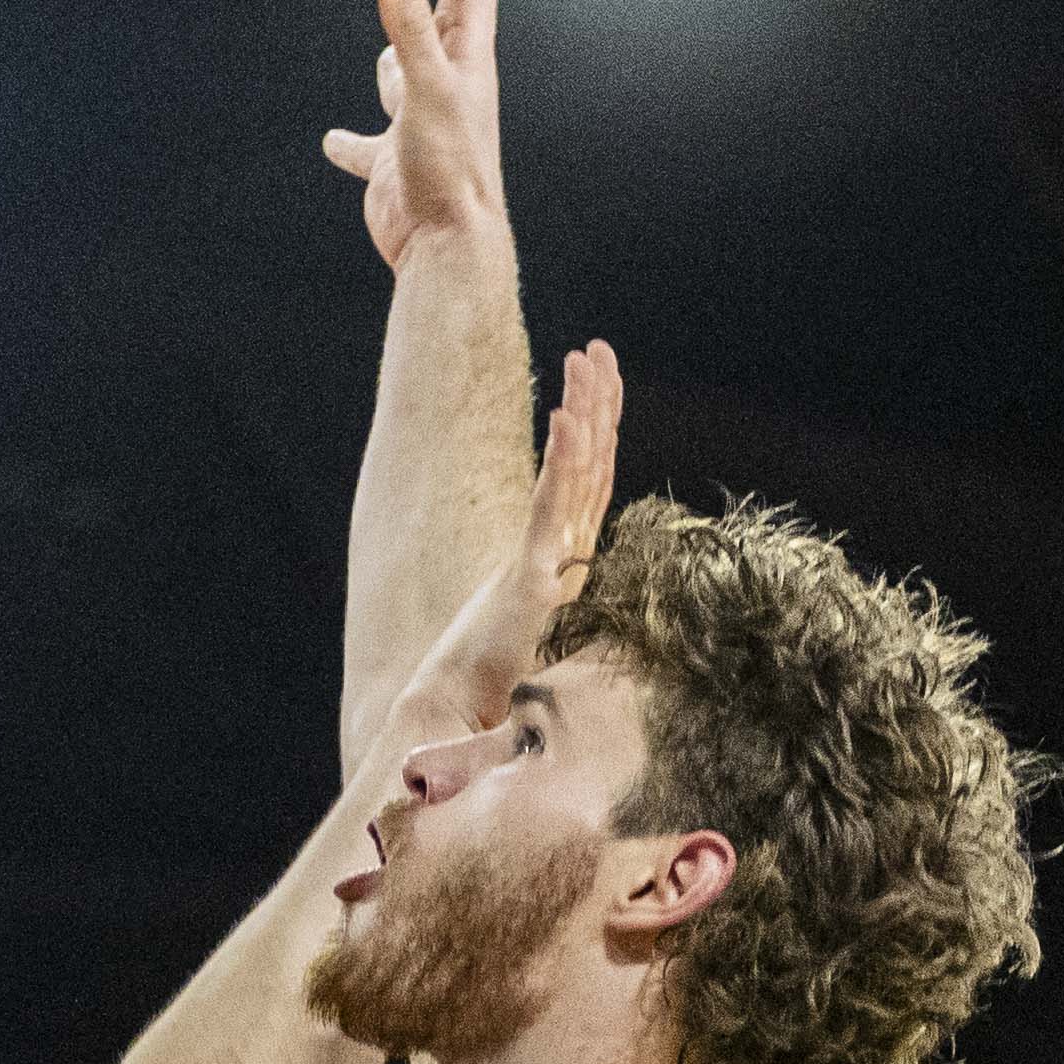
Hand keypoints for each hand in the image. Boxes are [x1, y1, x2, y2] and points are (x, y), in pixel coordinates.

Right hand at [321, 0, 513, 269]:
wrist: (444, 242)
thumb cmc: (448, 165)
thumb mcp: (426, 86)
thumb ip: (409, 27)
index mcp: (466, 66)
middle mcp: (446, 91)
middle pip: (443, 31)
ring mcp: (417, 126)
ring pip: (402, 81)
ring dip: (394, 63)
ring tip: (386, 49)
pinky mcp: (391, 163)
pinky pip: (362, 146)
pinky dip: (348, 143)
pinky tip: (332, 143)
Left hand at [375, 334, 619, 753]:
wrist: (461, 714)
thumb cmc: (483, 675)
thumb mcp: (513, 612)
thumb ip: (532, 586)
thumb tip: (537, 570)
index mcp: (567, 559)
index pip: (591, 480)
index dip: (599, 428)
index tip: (599, 380)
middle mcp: (570, 556)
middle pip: (595, 463)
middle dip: (601, 403)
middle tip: (601, 349)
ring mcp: (556, 564)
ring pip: (581, 473)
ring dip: (586, 412)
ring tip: (588, 360)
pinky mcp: (534, 576)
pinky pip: (552, 505)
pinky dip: (562, 459)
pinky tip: (565, 415)